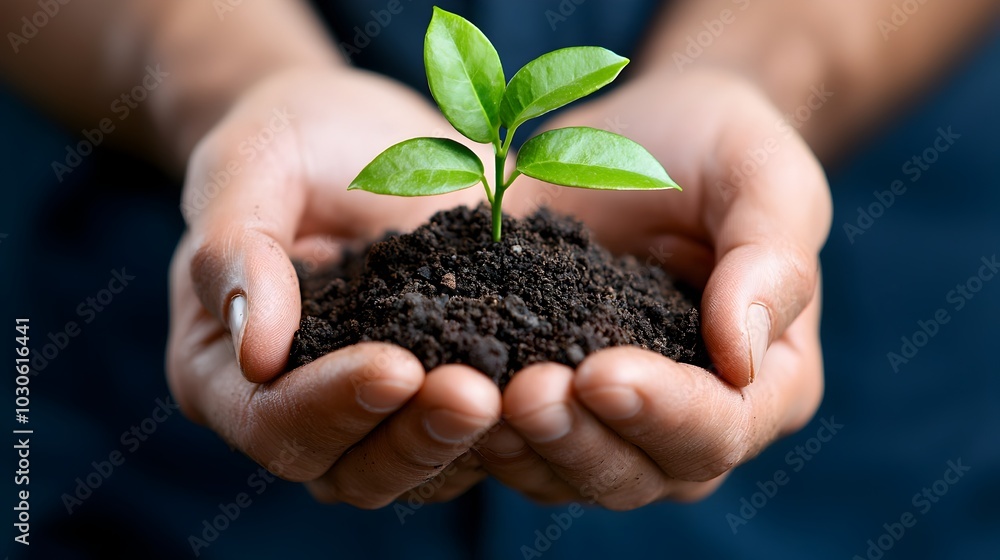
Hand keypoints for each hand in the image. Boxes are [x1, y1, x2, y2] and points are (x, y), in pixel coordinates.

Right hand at [166, 66, 500, 507]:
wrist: (359, 136)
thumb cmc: (290, 142)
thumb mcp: (250, 163)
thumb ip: (234, 245)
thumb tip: (257, 351)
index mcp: (222, 369)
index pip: (271, 419)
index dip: (331, 404)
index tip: (395, 367)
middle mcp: (294, 409)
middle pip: (347, 470)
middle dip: (412, 438)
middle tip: (475, 396)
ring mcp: (369, 412)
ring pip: (414, 470)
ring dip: (465, 443)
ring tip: (521, 395)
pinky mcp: (433, 395)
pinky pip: (467, 439)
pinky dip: (506, 426)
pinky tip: (548, 384)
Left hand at [477, 68, 830, 507]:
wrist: (648, 131)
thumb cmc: (722, 147)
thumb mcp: (764, 179)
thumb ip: (770, 261)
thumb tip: (741, 359)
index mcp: (768, 380)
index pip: (722, 428)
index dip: (663, 412)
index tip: (600, 372)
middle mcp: (692, 417)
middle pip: (642, 473)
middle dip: (579, 439)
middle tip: (524, 393)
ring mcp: (614, 416)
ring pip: (570, 473)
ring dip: (523, 446)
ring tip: (473, 398)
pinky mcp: (549, 394)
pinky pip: (517, 440)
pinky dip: (480, 429)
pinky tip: (442, 390)